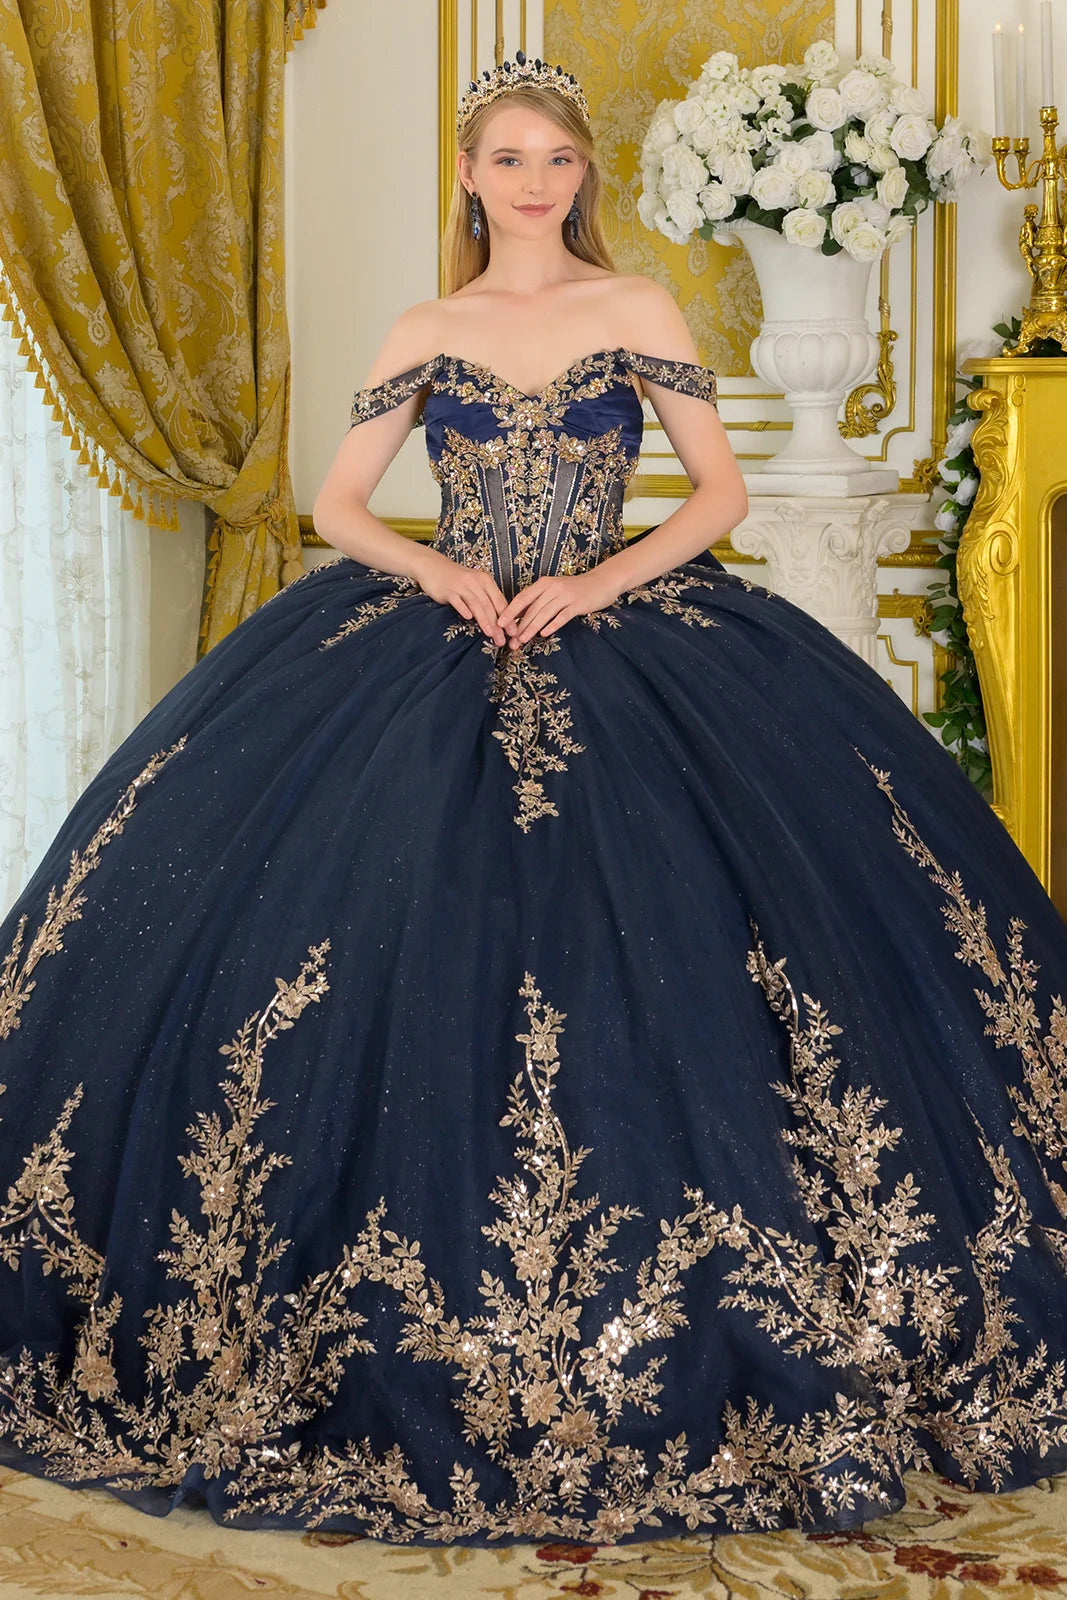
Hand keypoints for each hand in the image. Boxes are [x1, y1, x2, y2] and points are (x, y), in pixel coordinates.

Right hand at [413, 551, 509, 646]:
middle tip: (502, 640)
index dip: (508, 618)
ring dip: (484, 620)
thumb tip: (499, 621)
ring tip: (490, 634)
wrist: (433, 566)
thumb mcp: (475, 585)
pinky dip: (463, 609)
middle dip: (497, 625)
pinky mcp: (448, 590)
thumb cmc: (457, 579)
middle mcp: (476, 582)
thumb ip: (486, 600)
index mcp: (486, 581)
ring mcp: (462, 585)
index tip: (513, 633)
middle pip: (489, 605)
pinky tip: (468, 618)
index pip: (500, 601)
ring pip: (476, 604)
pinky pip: (458, 601)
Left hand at [498, 566, 622, 647]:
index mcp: (543, 583)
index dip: (510, 611)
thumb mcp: (553, 591)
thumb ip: (538, 601)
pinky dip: (552, 625)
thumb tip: (518, 617)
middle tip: (510, 641)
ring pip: (544, 614)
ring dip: (532, 628)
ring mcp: (565, 595)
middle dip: (519, 626)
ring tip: (522, 640)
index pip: (522, 598)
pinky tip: (544, 634)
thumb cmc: (574, 589)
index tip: (499, 624)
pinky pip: (562, 616)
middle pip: (532, 609)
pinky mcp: (577, 604)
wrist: (601, 583)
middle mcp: (552, 587)